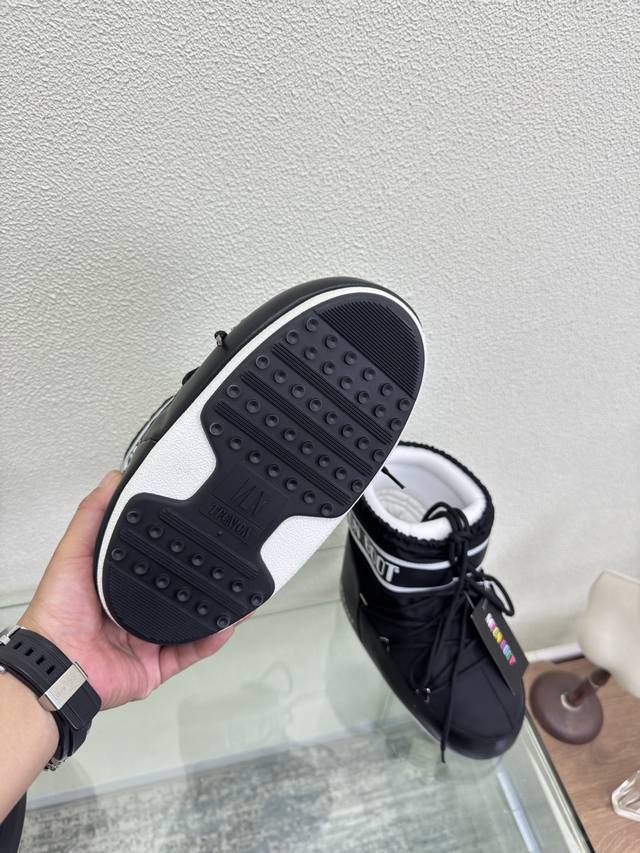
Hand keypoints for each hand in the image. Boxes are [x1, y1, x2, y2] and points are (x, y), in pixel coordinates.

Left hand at [20, 471, 233, 709]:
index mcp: (117, 585)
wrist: (58, 664)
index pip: (154, 560)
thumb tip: (112, 481)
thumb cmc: (56, 614)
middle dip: (203, 579)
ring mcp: (148, 640)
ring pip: (192, 622)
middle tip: (226, 561)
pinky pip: (192, 652)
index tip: (194, 529)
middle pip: (178, 591)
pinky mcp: (156, 666)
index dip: (174, 546)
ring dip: (216, 609)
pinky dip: (212, 640)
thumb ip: (92, 517)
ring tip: (238, 591)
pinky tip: (227, 623)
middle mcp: (134, 612)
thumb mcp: (72, 553)